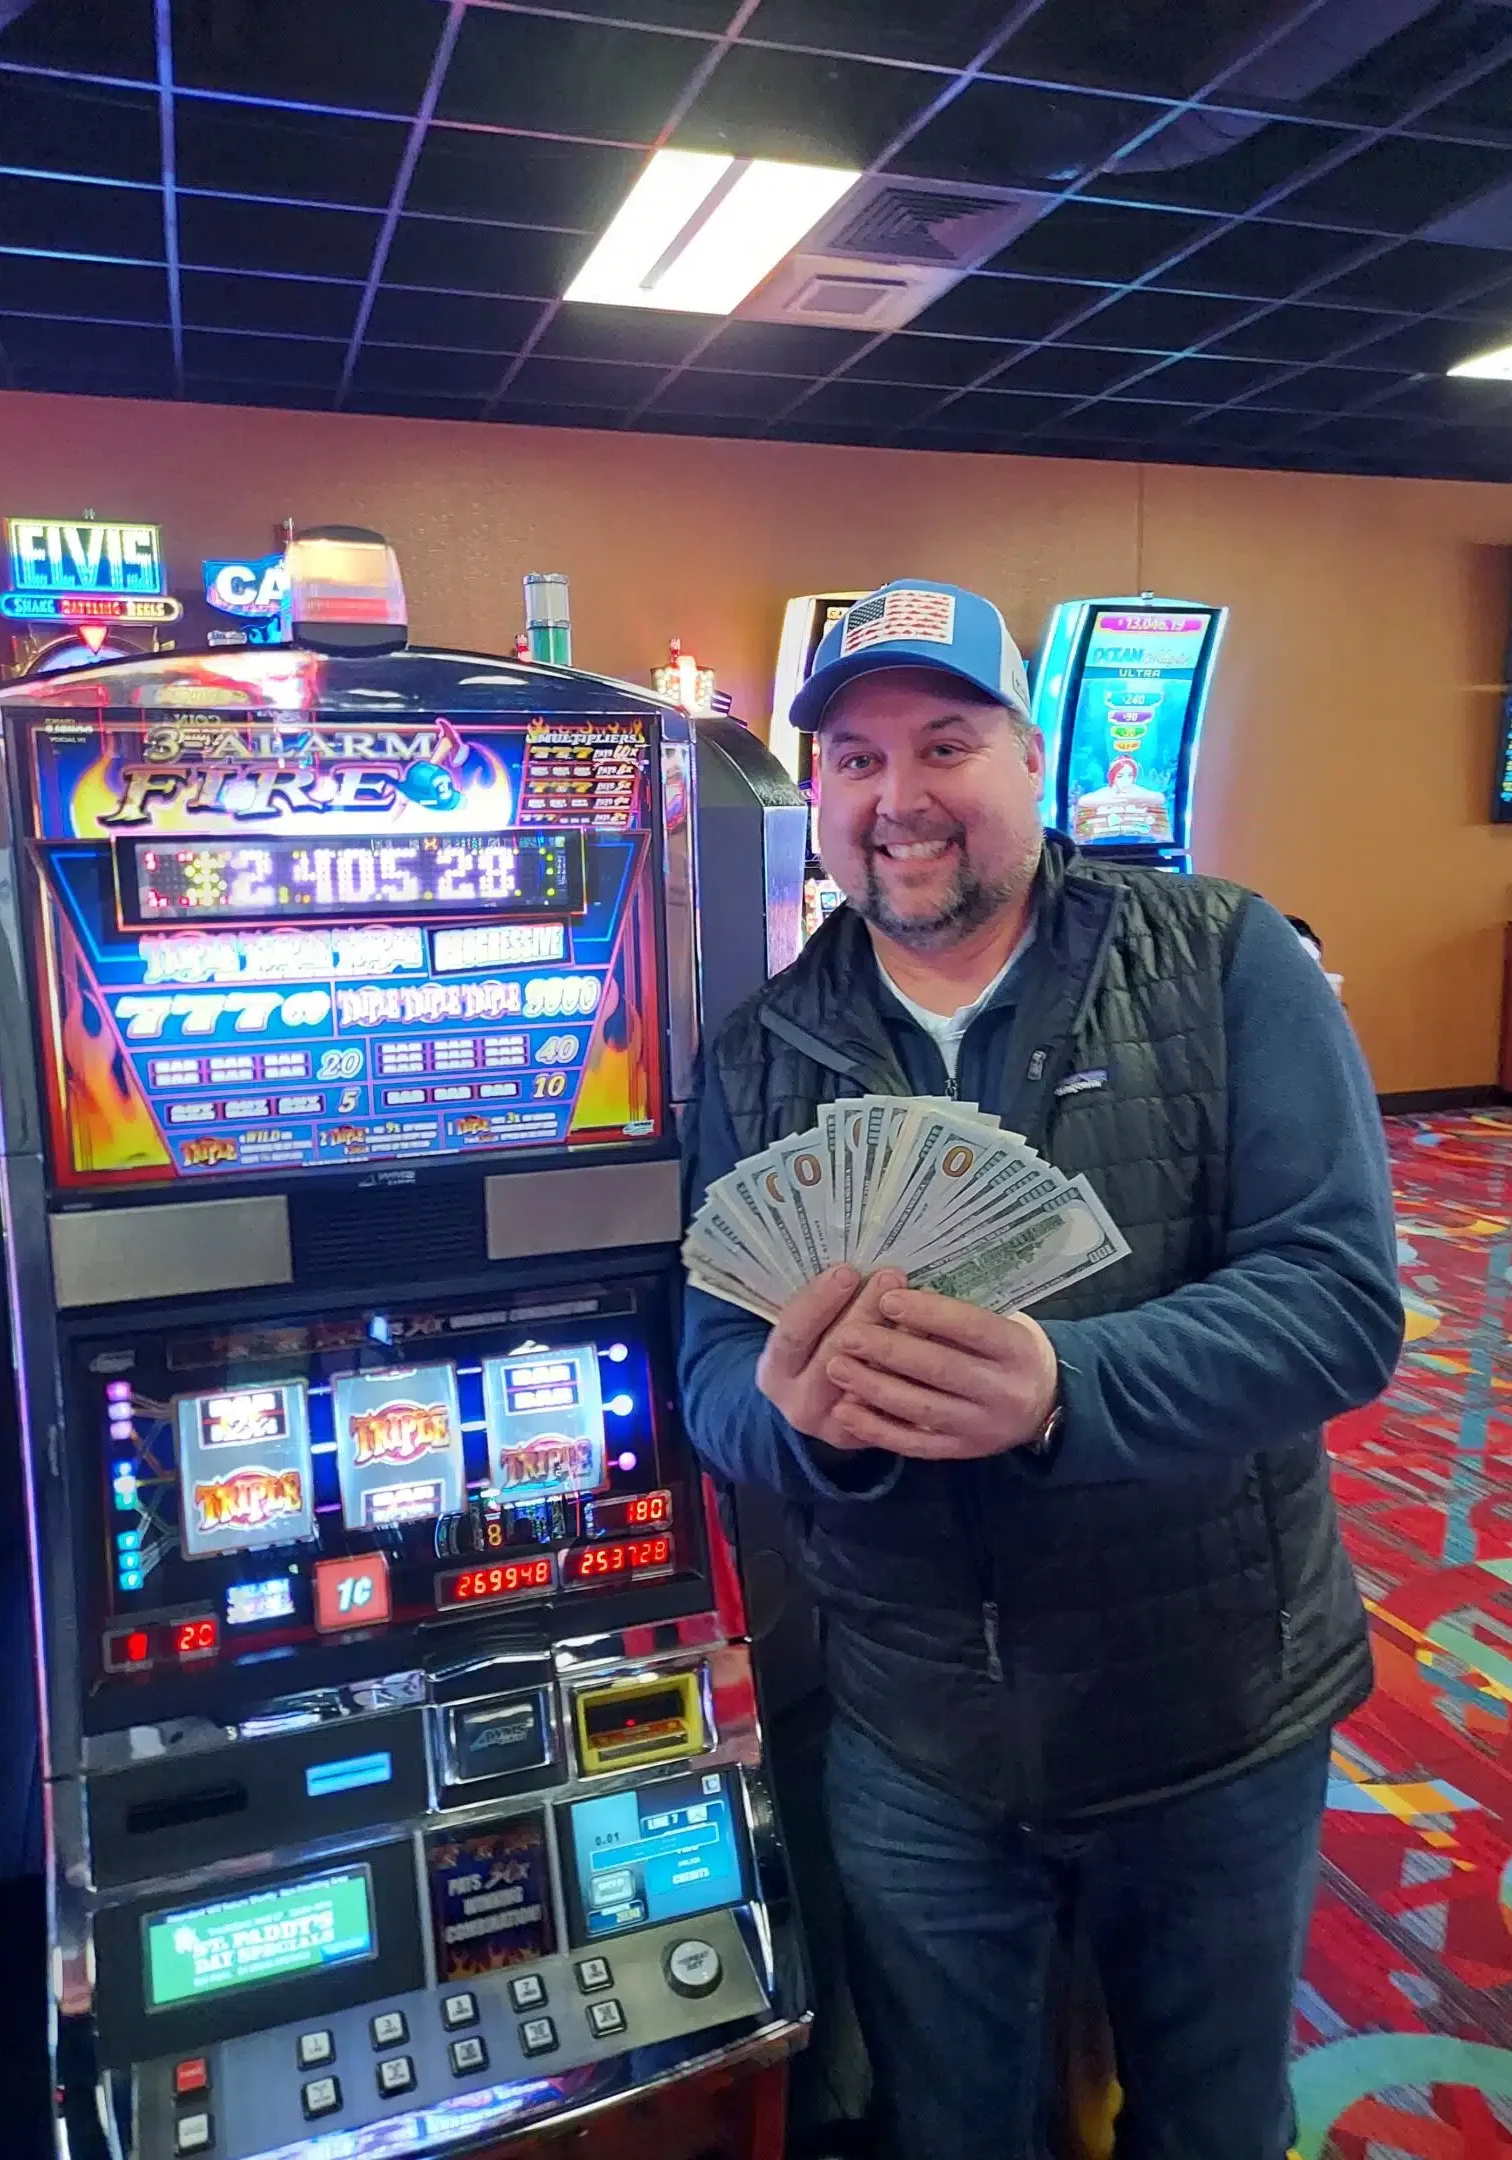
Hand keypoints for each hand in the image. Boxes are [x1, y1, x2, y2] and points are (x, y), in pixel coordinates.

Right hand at [756, 1266, 905, 1450]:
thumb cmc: (812, 1349)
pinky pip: (896, 1402)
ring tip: (919, 1299)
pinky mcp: (870, 1437)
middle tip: (891, 1276)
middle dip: (864, 1311)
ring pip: (871, 1380)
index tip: (848, 1271)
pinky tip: (934, 1337)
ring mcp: (835, 1427)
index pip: (793, 1333)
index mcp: (774, 1372)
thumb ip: (821, 1307)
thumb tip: (857, 1265)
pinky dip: (915, 1369)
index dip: (819, 1301)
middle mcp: (800, 1404)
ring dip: (897, 1337)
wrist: (816, 1405)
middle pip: (835, 1354)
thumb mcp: (802, 1331)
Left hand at [824, 1286, 1058, 1459]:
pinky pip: (914, 1444)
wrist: (1045, 1404)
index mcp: (1018, 1349)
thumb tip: (900, 1292)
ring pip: (922, 1409)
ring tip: (836, 1366)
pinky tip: (844, 1411)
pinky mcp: (961, 1451)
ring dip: (873, 1388)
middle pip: (940, 1369)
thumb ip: (960, 1313)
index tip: (887, 1298)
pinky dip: (876, 1429)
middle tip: (847, 1335)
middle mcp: (1004, 1392)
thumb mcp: (1004, 1320)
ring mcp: (983, 1428)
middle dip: (889, 1351)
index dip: (927, 1313)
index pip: (970, 1328)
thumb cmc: (1010, 1348)